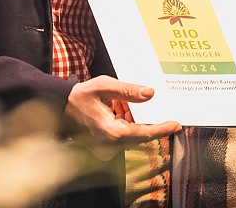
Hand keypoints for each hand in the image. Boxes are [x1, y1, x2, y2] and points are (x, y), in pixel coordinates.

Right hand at [65, 76, 180, 157]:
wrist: (59, 108)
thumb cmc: (79, 97)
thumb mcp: (103, 86)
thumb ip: (127, 90)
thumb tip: (150, 93)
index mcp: (111, 132)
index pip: (144, 133)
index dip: (162, 129)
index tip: (176, 125)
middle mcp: (110, 145)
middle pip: (138, 134)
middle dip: (144, 118)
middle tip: (143, 103)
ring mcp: (107, 149)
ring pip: (131, 135)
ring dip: (132, 120)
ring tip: (120, 102)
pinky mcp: (105, 148)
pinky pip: (122, 137)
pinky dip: (124, 123)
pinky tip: (117, 109)